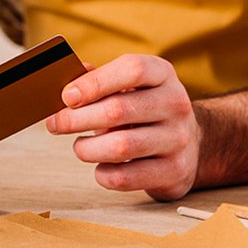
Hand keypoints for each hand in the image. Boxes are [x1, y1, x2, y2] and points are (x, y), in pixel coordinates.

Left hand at [46, 55, 198, 200]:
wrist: (191, 144)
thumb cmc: (146, 111)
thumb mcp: (130, 87)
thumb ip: (99, 81)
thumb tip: (69, 86)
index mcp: (162, 74)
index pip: (132, 70)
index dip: (94, 82)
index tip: (67, 96)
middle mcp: (175, 104)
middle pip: (118, 110)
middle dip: (76, 119)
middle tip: (56, 124)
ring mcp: (178, 139)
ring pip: (120, 146)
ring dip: (87, 149)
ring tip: (80, 147)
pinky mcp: (174, 171)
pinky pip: (126, 177)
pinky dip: (103, 174)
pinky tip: (100, 167)